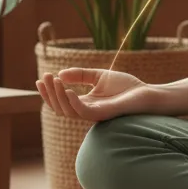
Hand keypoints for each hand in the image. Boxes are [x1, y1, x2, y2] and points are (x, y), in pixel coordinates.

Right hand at [36, 68, 155, 122]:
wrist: (146, 93)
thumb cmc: (126, 86)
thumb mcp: (99, 76)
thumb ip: (81, 75)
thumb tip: (61, 74)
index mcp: (85, 103)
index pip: (61, 101)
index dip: (49, 92)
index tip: (41, 78)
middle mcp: (87, 111)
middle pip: (60, 107)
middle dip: (50, 93)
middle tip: (45, 77)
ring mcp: (94, 114)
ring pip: (67, 111)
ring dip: (58, 96)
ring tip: (55, 80)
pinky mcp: (102, 114)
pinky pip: (82, 112)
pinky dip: (72, 102)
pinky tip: (67, 90)